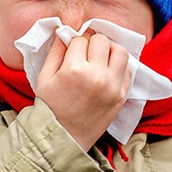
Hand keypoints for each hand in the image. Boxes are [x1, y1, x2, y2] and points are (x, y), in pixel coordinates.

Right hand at [35, 32, 130, 150]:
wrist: (64, 138)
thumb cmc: (50, 108)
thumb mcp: (44, 78)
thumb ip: (55, 52)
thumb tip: (64, 33)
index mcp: (74, 69)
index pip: (80, 39)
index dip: (74, 42)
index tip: (71, 50)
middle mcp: (97, 75)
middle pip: (102, 40)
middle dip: (92, 42)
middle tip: (85, 53)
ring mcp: (113, 86)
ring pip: (120, 51)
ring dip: (109, 50)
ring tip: (99, 59)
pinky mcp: (122, 95)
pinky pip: (128, 70)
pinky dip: (119, 66)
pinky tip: (107, 72)